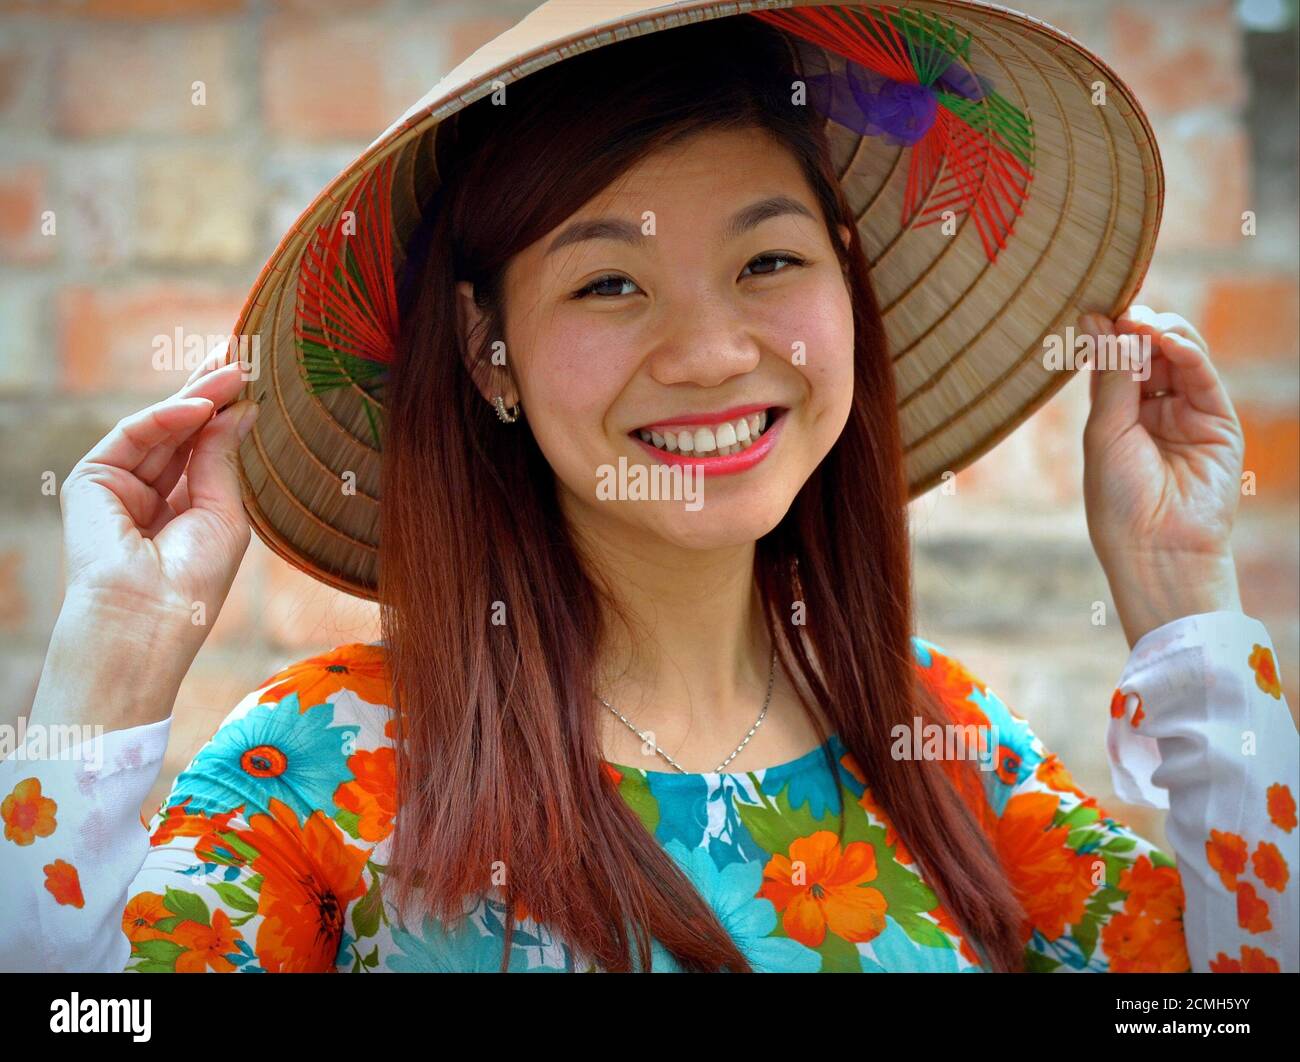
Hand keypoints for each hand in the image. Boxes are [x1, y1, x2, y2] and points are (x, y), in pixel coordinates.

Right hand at [58, 342, 259, 649]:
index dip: (228, 412)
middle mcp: (150, 493)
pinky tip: (204, 405)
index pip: (206, 448)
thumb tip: (241, 407)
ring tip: (235, 369)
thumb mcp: (222, 512)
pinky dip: (168, 418)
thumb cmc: (194, 581)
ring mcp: (119, 485)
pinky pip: (134, 436)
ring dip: (199, 395)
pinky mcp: (91, 481)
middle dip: (212, 391)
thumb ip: (222, 458)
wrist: (148, 619)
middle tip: (242, 353)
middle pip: (183, 430)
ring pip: (161, 428)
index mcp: (184, 507)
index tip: (257, 378)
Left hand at [1080, 305, 1244, 646]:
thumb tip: (1094, 319)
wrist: (1158, 547)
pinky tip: (1166, 340)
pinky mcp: (1218, 421)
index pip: (1116, 363)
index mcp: (1118, 417)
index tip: (1096, 311)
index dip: (1110, 336)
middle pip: (1148, 353)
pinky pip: (1202, 376)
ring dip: (1161, 333)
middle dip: (1136, 329)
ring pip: (1179, 357)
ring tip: (1142, 325)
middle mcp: (1153, 412)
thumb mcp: (1105, 431)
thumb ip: (1110, 374)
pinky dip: (1185, 351)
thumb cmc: (1119, 499)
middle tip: (1122, 315)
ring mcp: (1187, 414)